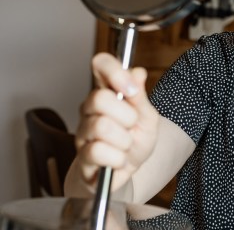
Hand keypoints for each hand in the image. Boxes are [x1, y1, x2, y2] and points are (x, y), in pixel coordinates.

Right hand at [75, 53, 158, 190]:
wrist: (126, 172)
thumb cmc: (135, 140)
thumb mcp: (148, 118)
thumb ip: (140, 97)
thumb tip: (137, 72)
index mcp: (108, 91)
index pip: (100, 64)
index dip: (114, 71)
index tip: (131, 89)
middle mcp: (90, 108)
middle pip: (98, 98)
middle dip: (126, 115)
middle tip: (132, 125)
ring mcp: (82, 132)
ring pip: (101, 127)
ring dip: (124, 140)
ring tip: (126, 145)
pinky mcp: (81, 156)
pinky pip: (98, 152)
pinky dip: (117, 158)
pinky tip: (118, 159)